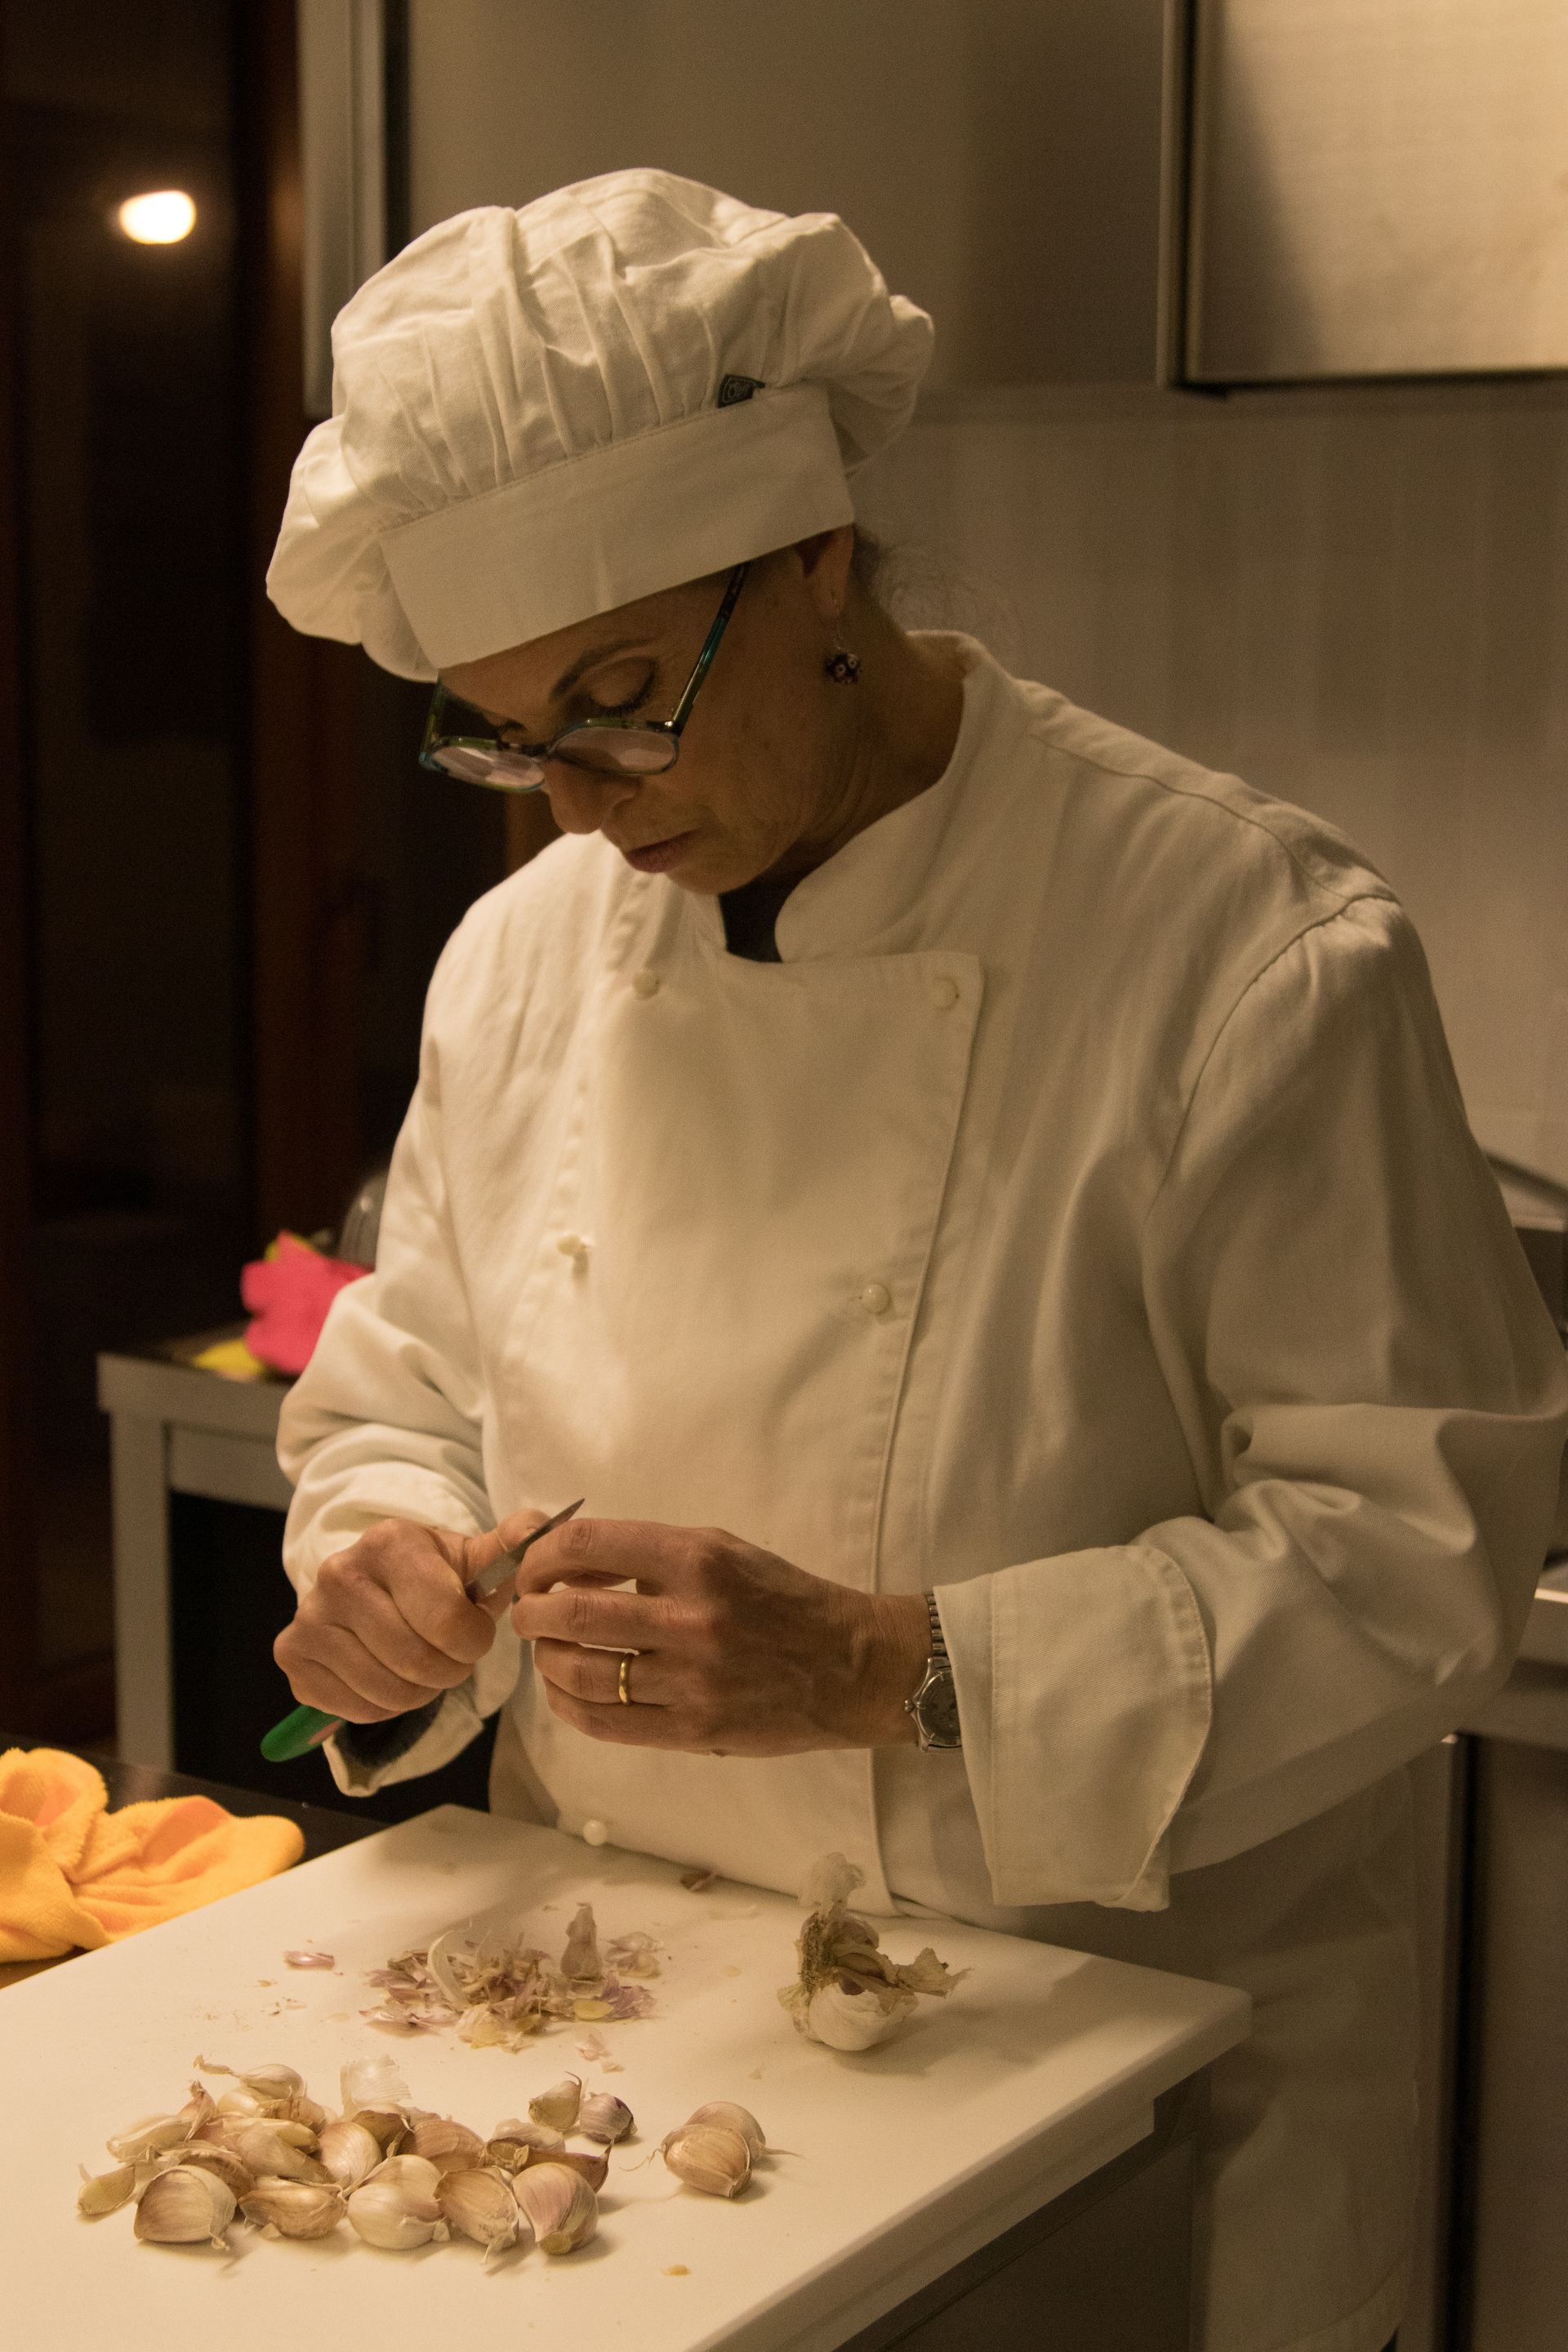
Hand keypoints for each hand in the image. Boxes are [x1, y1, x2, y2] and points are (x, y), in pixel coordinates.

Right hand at [273, 1507, 546, 1723]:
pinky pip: (355, 1709)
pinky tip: (385, 1674)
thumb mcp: (475, 1560)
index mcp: (389, 1542)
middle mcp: (339, 1572)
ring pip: (388, 1692)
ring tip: (420, 1664)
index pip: (448, 1622)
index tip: (472, 1633)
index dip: (472, 1642)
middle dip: (448, 1671)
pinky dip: (383, 1706)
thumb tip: (538, 1529)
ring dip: (419, 1692)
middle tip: (448, 1656)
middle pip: (418, 1662)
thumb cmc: (437, 1577)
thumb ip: (512, 1547)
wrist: (379, 1586)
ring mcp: (308, 1615)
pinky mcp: (292, 1656)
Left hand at [509, 1517, 929, 1755]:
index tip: (533, 1566)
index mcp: (696, 1558)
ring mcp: (691, 1679)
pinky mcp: (695, 1729)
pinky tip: (564, 1693)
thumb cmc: (782, 1599)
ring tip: (546, 1652)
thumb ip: (652, 1556)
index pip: (587, 1545)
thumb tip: (572, 1564)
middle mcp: (691, 1617)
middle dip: (530, 1611)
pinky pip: (606, 1722)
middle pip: (571, 1613)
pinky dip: (568, 1706)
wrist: (850, 1664)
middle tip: (526, 1612)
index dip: (541, 1555)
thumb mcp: (723, 1550)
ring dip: (546, 1661)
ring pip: (580, 1673)